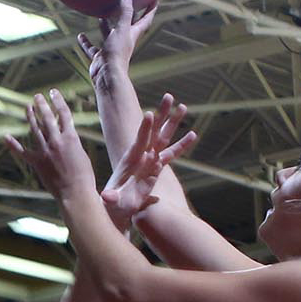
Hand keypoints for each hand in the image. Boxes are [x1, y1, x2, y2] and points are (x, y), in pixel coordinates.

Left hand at [5, 89, 97, 201]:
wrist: (75, 193)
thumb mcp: (81, 153)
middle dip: (42, 105)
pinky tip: (6, 136)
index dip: (58, 101)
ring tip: (27, 107)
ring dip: (31, 117)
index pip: (63, 114)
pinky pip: (22, 152)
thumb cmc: (84, 176)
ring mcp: (45, 151)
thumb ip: (71, 142)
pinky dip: (13, 144)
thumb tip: (65, 134)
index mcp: (71, 138)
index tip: (53, 92)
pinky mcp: (37, 162)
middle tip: (37, 96)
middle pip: (47, 118)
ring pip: (35, 129)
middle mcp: (56, 141)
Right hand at [77, 0, 158, 92]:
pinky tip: (80, 36)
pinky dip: (87, 42)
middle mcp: (124, 40)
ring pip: (109, 34)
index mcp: (133, 34)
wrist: (107, 76)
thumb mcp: (122, 29)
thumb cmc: (117, 53)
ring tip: (100, 15)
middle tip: (128, 2)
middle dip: (129, 14)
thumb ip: (125, 12)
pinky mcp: (100, 57)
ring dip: (106, 26)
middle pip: (128, 25)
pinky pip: (92, 48)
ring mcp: (111, 49)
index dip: (151, 8)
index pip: (146, 19)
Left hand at [100, 94, 196, 229]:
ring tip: (183, 106)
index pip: (139, 142)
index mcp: (130, 161)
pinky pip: (172, 154)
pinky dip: (182, 145)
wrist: (117, 206)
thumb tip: (107, 197)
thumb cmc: (113, 204)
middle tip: (169, 96)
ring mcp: (150, 160)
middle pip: (153, 131)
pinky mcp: (157, 168)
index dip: (144, 129)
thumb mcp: (112, 201)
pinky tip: (193, 134)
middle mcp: (141, 156)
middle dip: (161, 114)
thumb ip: (111, 198)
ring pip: (164, 137)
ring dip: (173, 123)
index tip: (149, 113)